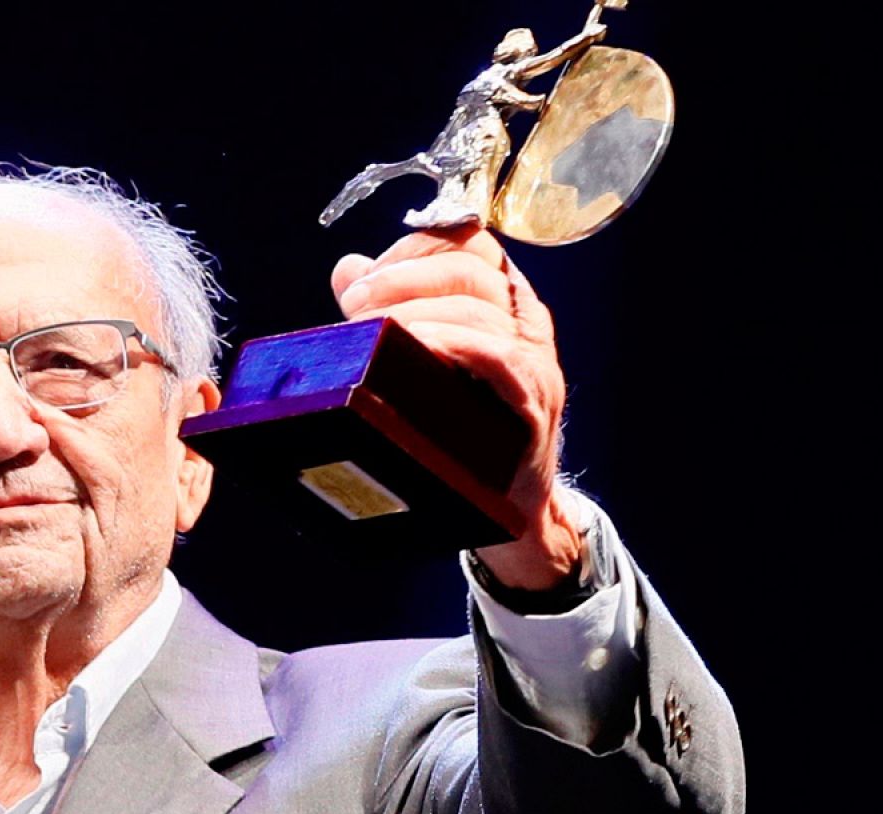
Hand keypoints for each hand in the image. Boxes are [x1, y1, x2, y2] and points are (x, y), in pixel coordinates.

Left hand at [330, 225, 582, 589]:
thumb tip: (346, 268)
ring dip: (412, 311)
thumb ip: (391, 308)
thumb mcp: (426, 359)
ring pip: (478, 308)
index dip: (414, 246)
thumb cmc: (462, 428)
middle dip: (401, 276)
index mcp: (505, 301)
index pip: (470, 241)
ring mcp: (535, 361)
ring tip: (366, 330)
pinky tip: (411, 348)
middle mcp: (528, 323)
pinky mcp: (531, 402)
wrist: (506, 503)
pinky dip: (449, 343)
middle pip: (470, 266)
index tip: (365, 275)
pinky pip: (495, 355)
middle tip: (353, 304)